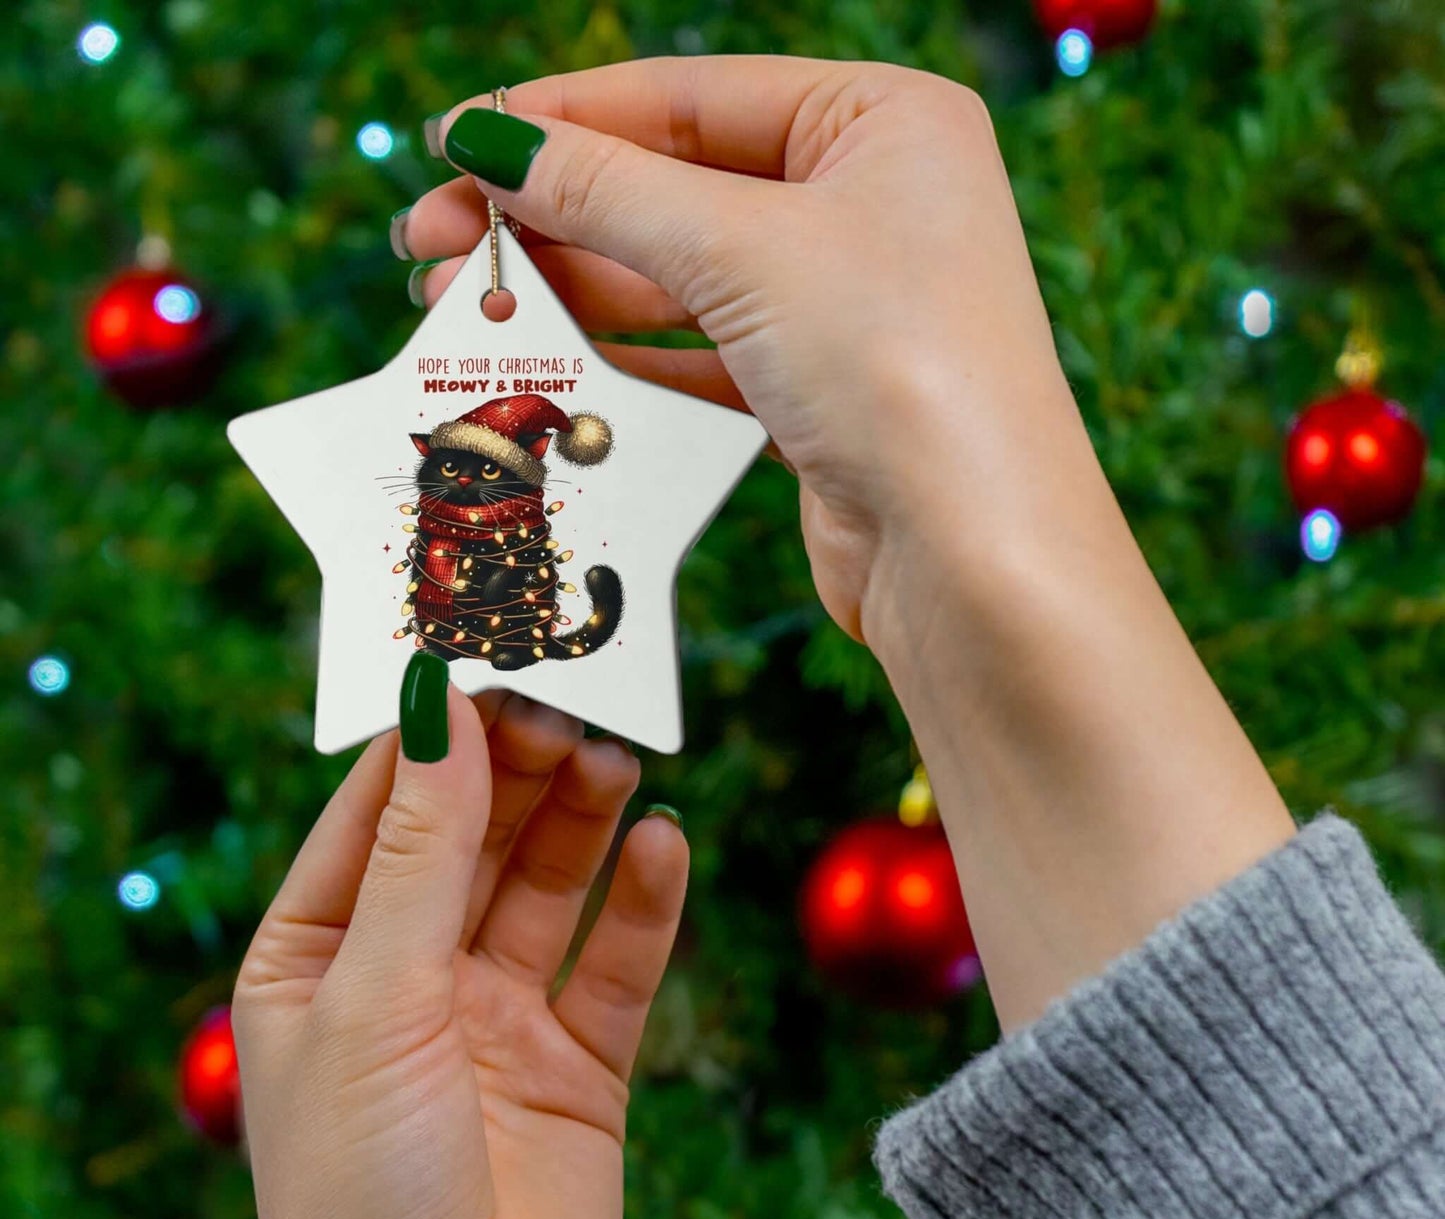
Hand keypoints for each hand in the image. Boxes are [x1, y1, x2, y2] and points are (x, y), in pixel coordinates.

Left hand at [234, 690, 687, 1218]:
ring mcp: (497, 1022)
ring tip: (618, 757)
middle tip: (572, 702)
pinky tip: (666, 845)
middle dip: (518, 769)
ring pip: (549, 885)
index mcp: (318, 959)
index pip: (378, 812)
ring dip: (582, 819)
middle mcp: (408, 980)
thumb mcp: (374, 1000)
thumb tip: (437, 707)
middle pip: (473, 837)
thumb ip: (419, 852)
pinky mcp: (579, 1067)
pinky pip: (617, 963)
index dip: (432, 735)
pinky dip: (644, 902)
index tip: (486, 655)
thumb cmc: (362, 1199)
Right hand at [401, 56, 1094, 641]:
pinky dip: (624, 360)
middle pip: (674, 187)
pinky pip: (700, 356)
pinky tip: (548, 364)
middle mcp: (870, 202)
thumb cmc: (898, 368)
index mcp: (882, 121)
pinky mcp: (820, 393)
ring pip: (679, 278)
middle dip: (550, 215)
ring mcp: (845, 303)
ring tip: (465, 304)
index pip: (688, 97)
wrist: (971, 556)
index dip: (562, 119)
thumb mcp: (743, 249)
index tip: (455, 142)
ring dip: (572, 292)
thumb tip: (490, 141)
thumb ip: (609, 190)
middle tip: (431, 240)